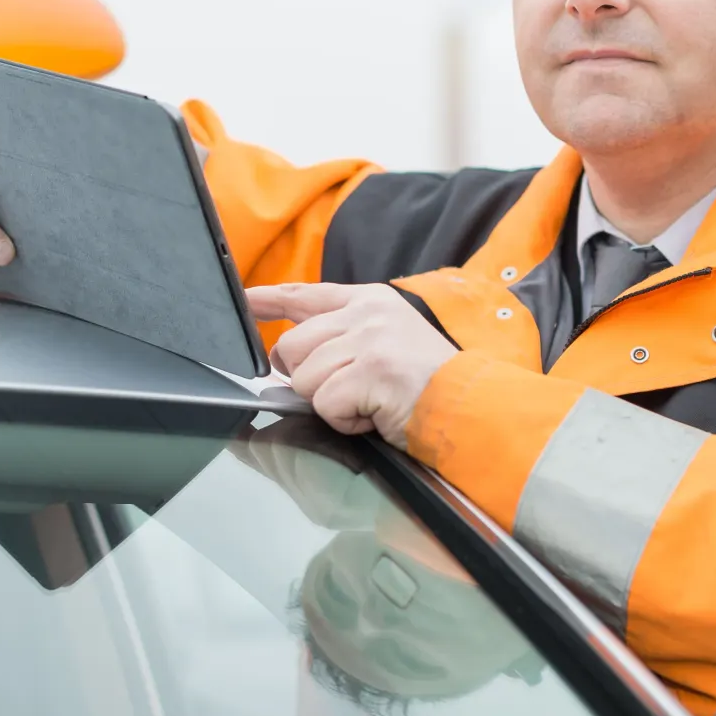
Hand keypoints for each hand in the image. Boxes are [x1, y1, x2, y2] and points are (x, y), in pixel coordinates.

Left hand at [248, 283, 457, 449]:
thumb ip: (342, 336)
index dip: (268, 300)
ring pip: (304, 378)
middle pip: (292, 346)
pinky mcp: (370, 371)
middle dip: (305, 378)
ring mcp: (369, 339)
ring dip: (330, 402)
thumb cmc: (427, 384)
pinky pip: (325, 404)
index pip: (306, 294)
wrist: (470, 407)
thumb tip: (287, 354)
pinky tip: (374, 416)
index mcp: (370, 300)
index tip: (245, 302)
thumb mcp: (386, 341)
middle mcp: (367, 313)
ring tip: (368, 402)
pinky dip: (345, 421)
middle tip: (342, 390)